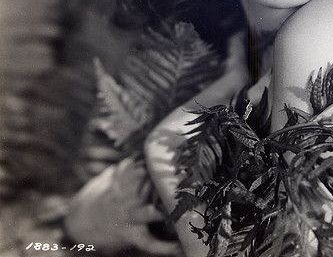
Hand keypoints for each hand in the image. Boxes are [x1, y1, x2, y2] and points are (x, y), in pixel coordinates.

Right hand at [64, 157, 180, 254]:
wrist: (81, 220)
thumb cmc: (105, 193)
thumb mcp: (114, 174)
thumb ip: (131, 163)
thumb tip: (146, 147)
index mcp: (124, 178)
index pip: (145, 167)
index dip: (162, 163)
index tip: (181, 158)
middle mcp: (127, 196)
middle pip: (150, 187)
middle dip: (168, 184)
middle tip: (191, 180)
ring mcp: (129, 216)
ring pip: (150, 213)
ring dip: (167, 210)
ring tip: (188, 208)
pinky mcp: (129, 234)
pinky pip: (148, 242)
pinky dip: (164, 247)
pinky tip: (180, 247)